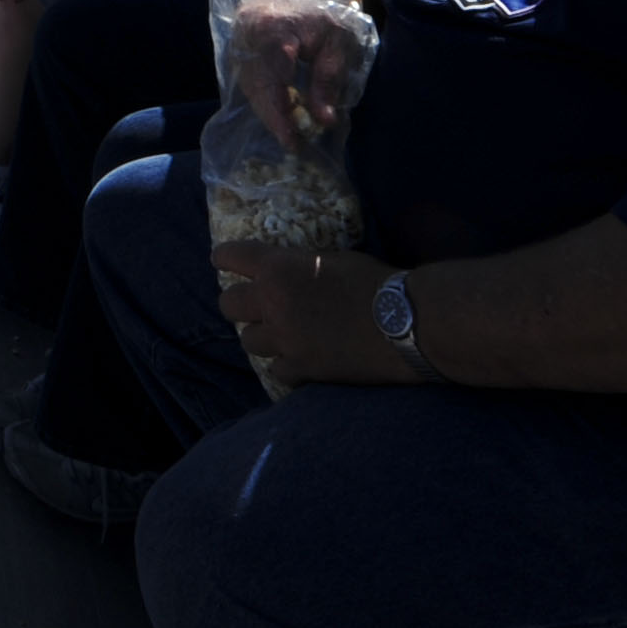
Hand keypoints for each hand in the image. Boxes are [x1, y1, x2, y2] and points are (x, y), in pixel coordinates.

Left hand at [210, 243, 409, 387]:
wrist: (405, 321)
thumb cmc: (375, 281)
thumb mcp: (331, 258)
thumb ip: (300, 266)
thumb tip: (291, 271)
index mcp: (277, 267)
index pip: (230, 256)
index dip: (224, 258)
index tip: (222, 261)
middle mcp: (271, 303)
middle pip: (228, 304)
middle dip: (238, 303)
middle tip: (254, 305)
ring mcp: (284, 339)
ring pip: (248, 341)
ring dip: (261, 336)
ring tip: (278, 335)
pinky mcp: (302, 369)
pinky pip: (277, 371)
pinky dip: (286, 366)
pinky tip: (299, 361)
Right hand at [224, 2, 360, 149]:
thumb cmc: (334, 8)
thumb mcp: (340, 46)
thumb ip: (328, 83)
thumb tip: (324, 122)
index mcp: (273, 31)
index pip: (272, 85)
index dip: (280, 118)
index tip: (294, 143)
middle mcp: (248, 30)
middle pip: (254, 85)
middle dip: (271, 117)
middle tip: (291, 141)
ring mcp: (239, 29)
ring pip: (246, 78)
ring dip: (264, 105)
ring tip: (285, 127)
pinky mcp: (239, 31)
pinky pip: (245, 67)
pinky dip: (259, 88)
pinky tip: (276, 102)